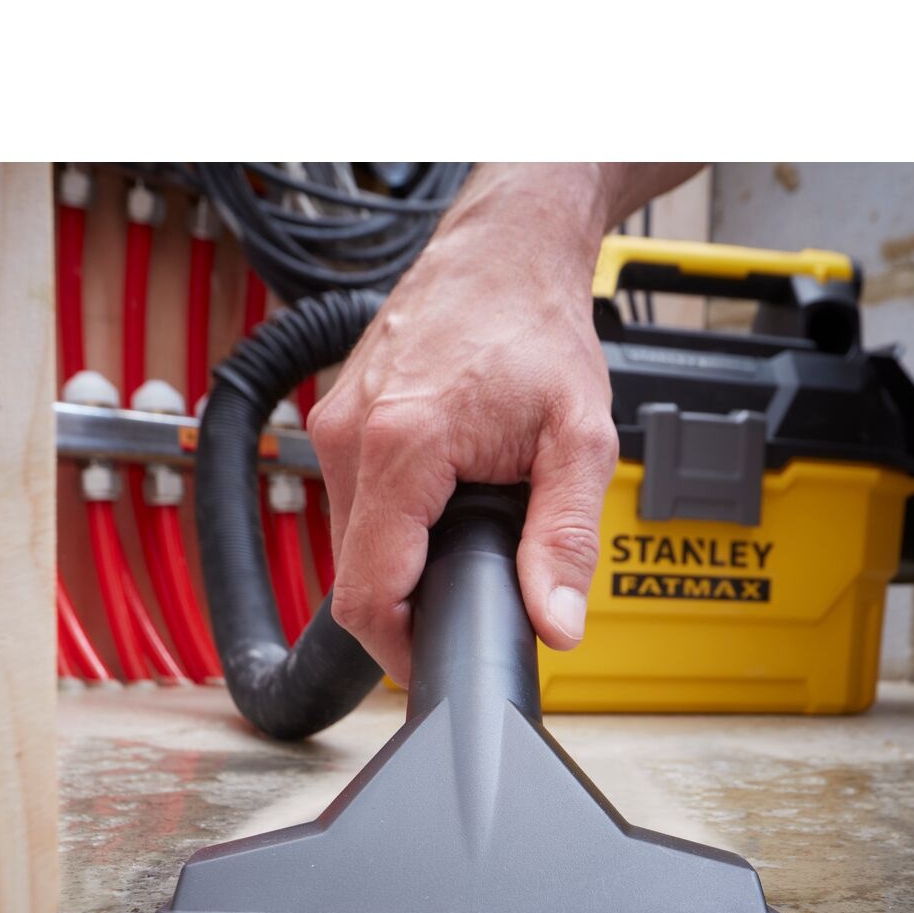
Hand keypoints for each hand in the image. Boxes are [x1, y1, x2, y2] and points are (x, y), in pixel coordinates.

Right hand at [309, 163, 696, 685]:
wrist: (505, 250)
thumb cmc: (536, 328)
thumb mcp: (580, 441)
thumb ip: (565, 540)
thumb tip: (554, 624)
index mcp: (401, 446)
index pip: (367, 594)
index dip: (400, 650)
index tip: (438, 661)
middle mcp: (349, 437)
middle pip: (355, 575)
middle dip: (408, 605)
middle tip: (473, 597)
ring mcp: (333, 425)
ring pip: (351, 540)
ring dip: (400, 561)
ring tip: (463, 537)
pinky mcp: (335, 419)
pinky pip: (353, 501)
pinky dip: (393, 522)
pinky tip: (441, 501)